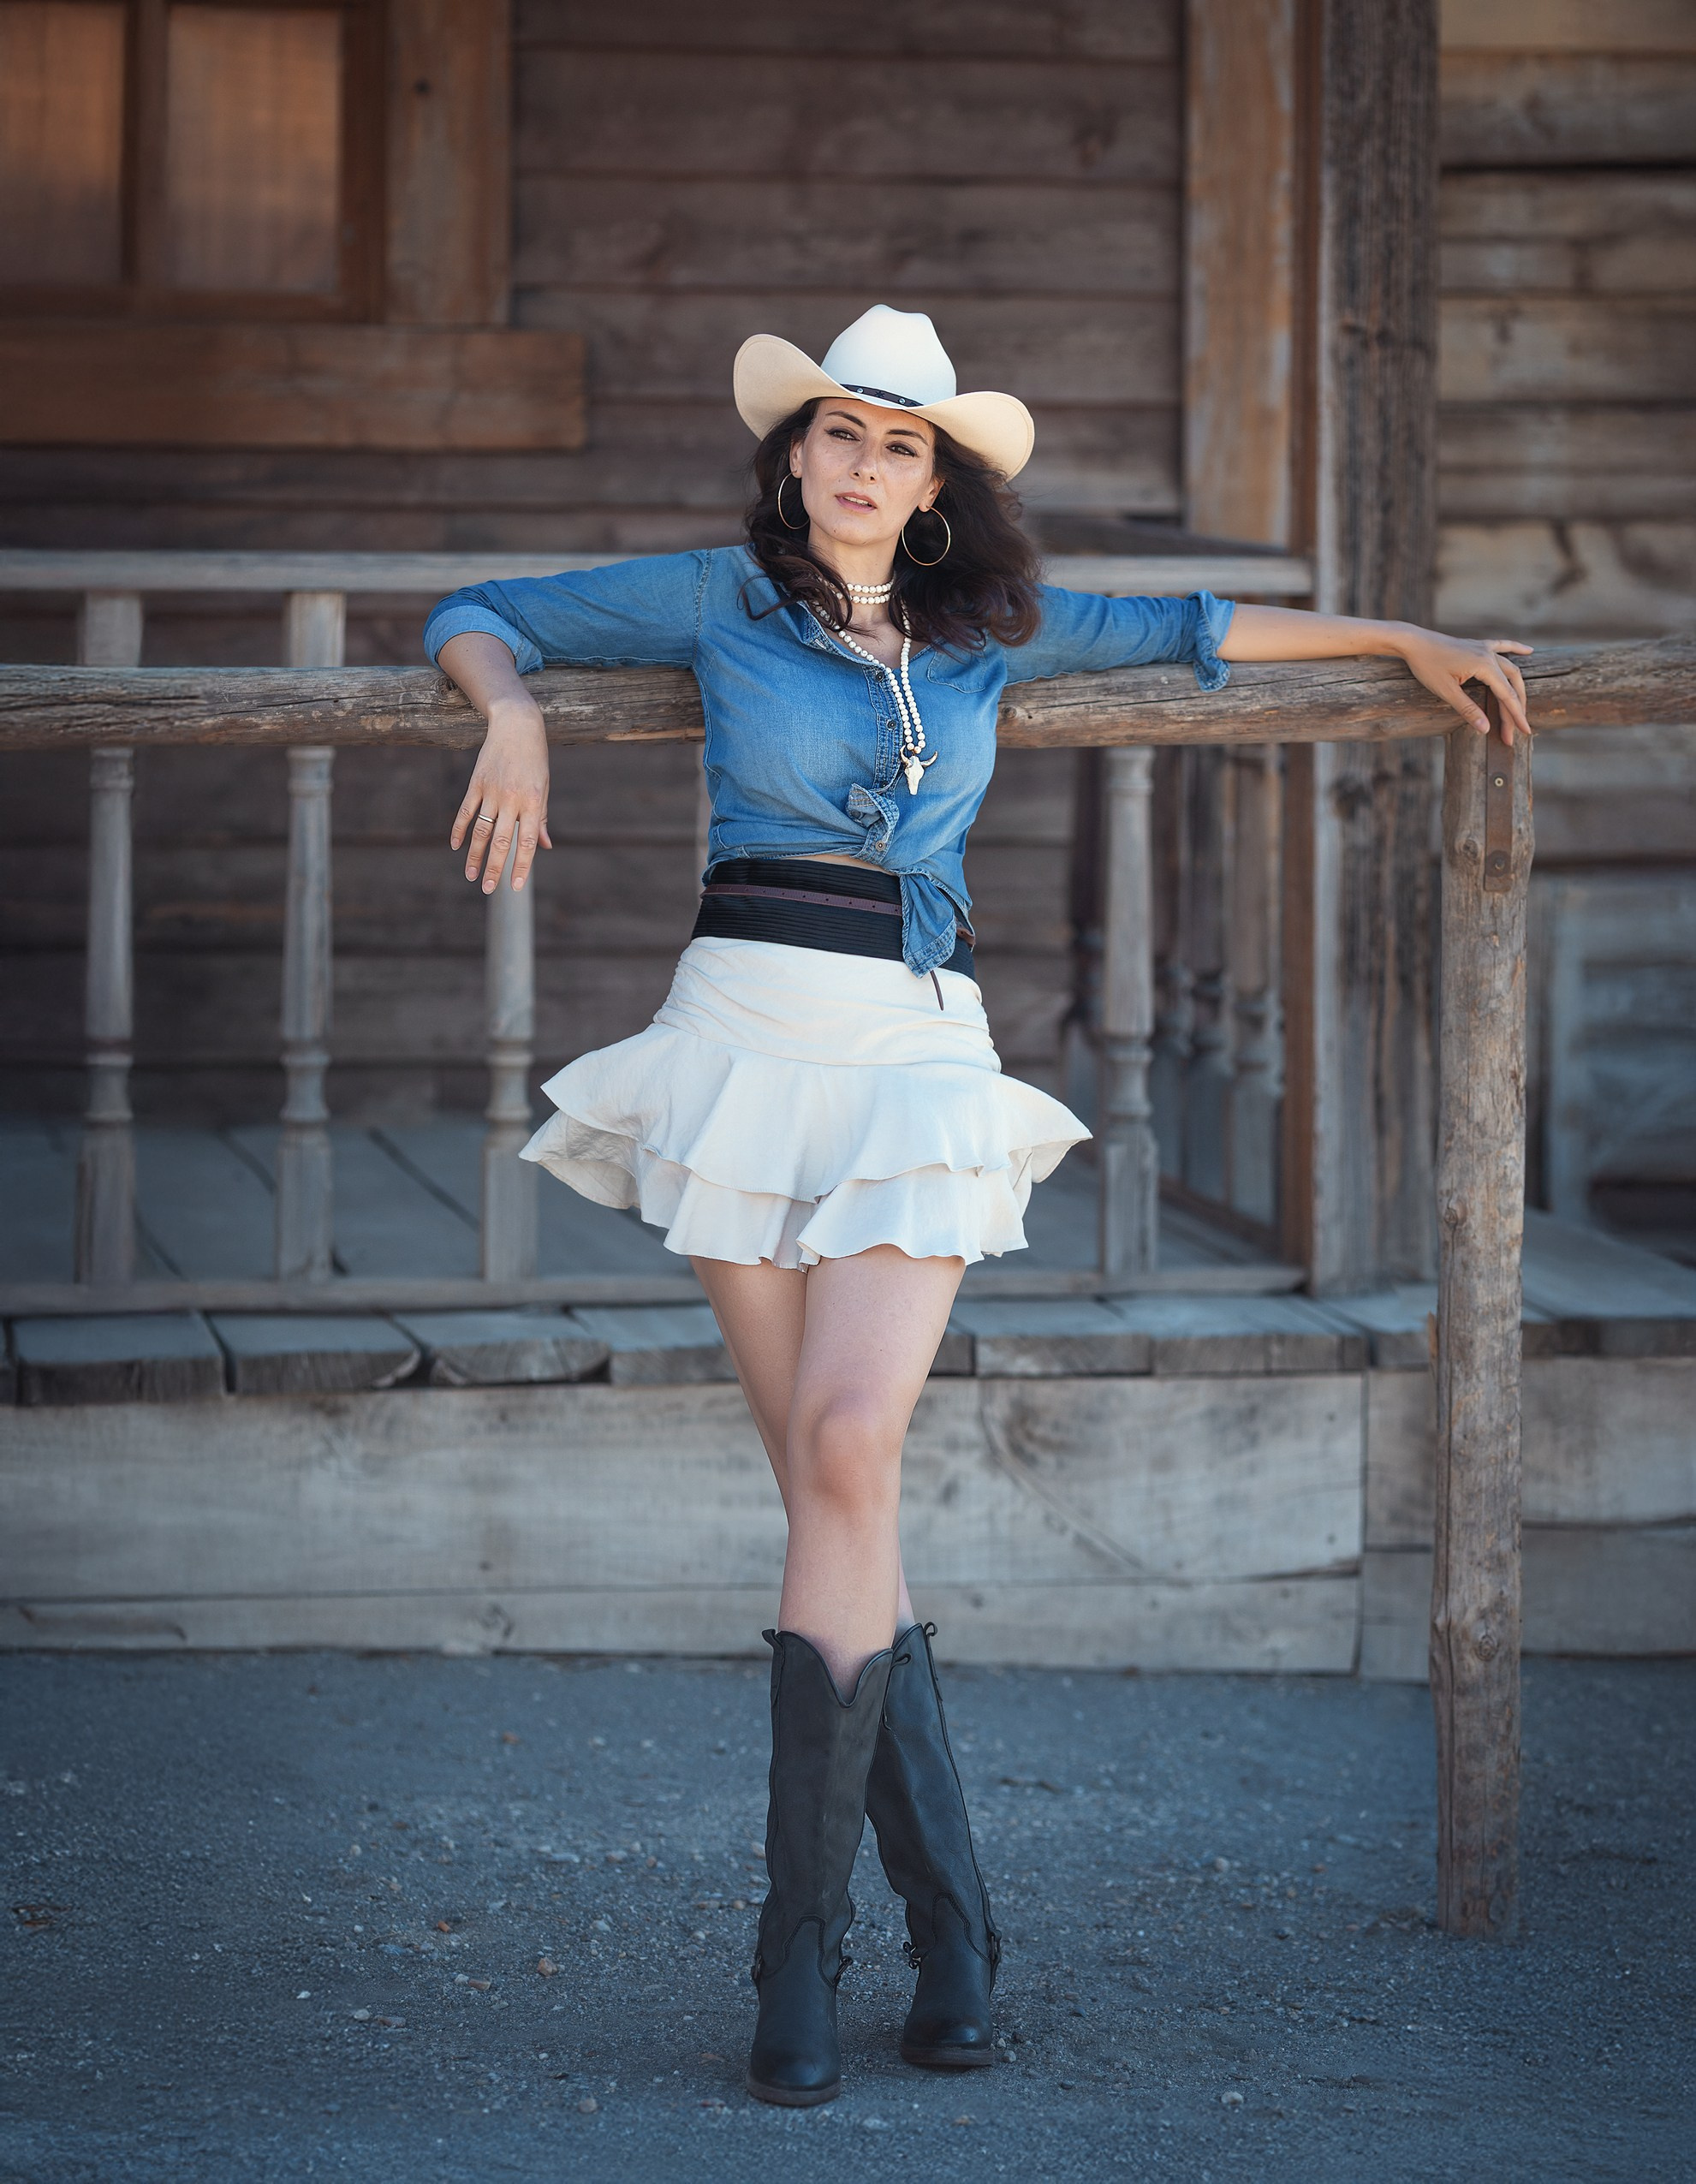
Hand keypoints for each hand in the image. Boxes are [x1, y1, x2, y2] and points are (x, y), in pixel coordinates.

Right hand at [450, 699, 551, 891]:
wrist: (517, 725)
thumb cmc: (535, 760)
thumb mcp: (544, 787)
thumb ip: (541, 818)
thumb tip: (545, 847)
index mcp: (533, 802)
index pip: (527, 842)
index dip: (521, 865)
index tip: (516, 886)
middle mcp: (512, 799)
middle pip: (501, 840)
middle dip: (494, 867)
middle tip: (488, 889)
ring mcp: (491, 791)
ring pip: (481, 830)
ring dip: (475, 855)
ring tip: (471, 876)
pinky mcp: (476, 783)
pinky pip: (466, 811)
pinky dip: (460, 830)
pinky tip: (456, 847)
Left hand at [1396, 628, 1533, 745]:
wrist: (1413, 642)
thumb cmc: (1427, 666)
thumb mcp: (1446, 692)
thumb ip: (1468, 710)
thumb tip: (1485, 729)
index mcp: (1484, 666)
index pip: (1506, 696)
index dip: (1516, 716)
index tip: (1524, 732)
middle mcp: (1489, 655)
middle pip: (1511, 684)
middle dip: (1516, 708)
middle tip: (1518, 729)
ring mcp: (1484, 648)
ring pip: (1510, 669)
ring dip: (1517, 688)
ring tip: (1524, 706)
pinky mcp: (1477, 645)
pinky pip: (1502, 646)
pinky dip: (1516, 649)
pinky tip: (1529, 652)